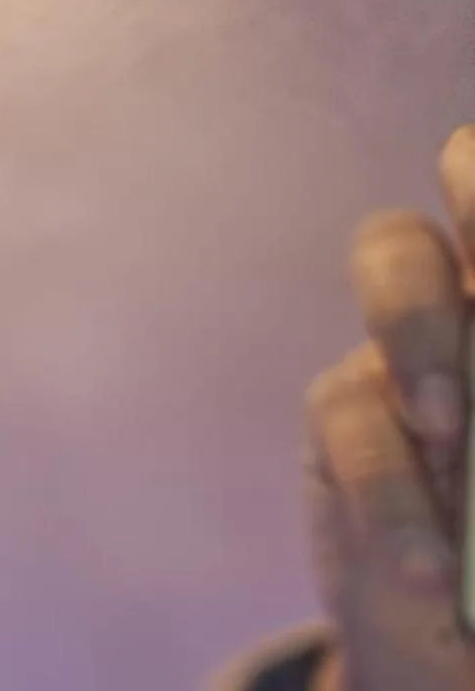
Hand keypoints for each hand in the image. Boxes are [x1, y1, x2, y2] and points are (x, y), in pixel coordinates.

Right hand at [305, 126, 474, 688]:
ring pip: (392, 249)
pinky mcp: (345, 416)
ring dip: (421, 325)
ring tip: (451, 429)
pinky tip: (427, 569)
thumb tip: (466, 416)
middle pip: (467, 167)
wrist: (465, 663)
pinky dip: (391, 492)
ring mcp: (414, 346)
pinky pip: (350, 411)